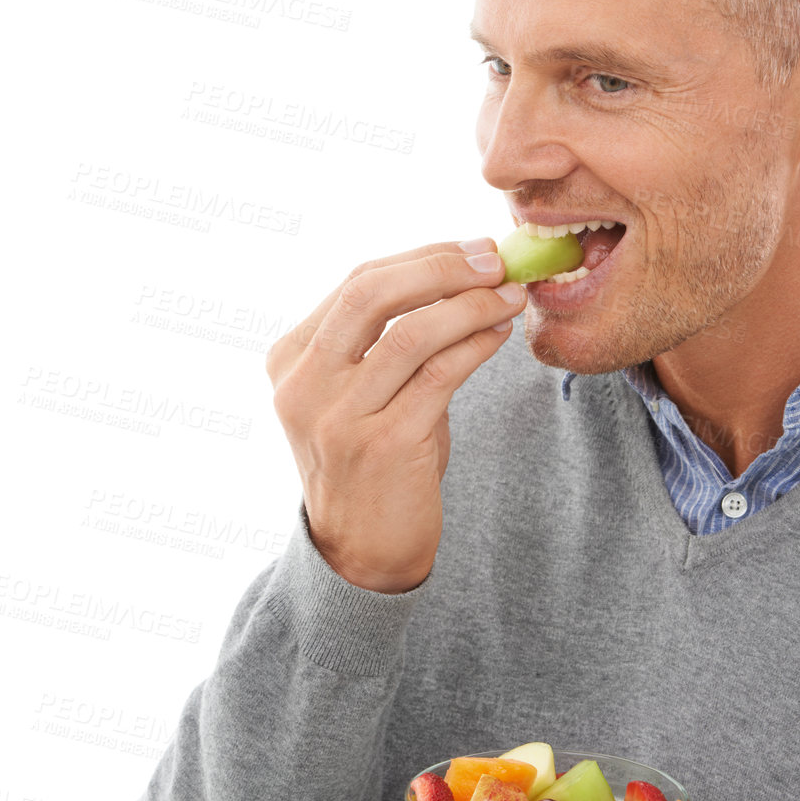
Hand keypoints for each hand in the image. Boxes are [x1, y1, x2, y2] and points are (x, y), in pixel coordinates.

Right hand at [264, 239, 525, 592]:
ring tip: (510, 296)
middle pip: (373, 293)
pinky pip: (440, 375)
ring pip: (411, 333)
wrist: (362, 552)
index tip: (471, 248)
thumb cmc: (372, 463)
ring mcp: (339, 417)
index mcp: (290, 361)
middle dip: (442, 267)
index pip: (357, 283)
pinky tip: (499, 335)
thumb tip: (460, 271)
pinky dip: (476, 345)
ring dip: (470, 305)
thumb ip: (386, 338)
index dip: (421, 257)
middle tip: (494, 260)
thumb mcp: (358, 395)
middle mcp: (304, 386)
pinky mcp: (383, 445)